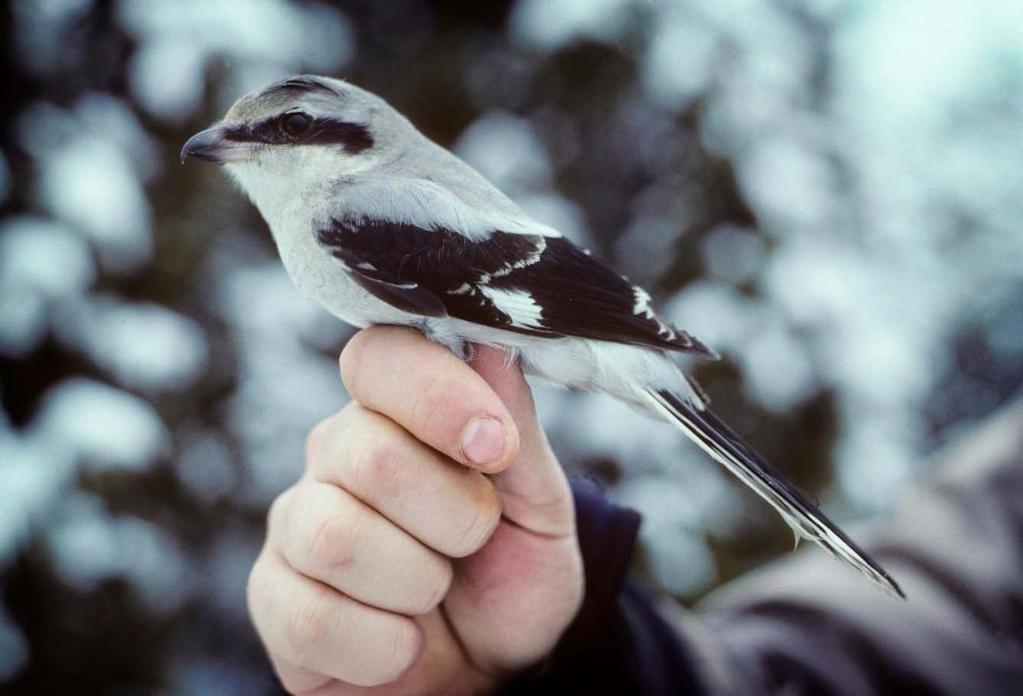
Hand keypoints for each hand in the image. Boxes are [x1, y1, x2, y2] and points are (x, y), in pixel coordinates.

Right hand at [247, 327, 583, 693]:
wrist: (494, 665)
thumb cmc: (511, 570)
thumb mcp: (539, 503)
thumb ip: (516, 426)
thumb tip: (492, 343)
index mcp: (394, 414)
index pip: (379, 358)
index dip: (438, 396)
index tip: (494, 449)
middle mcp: (333, 458)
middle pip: (370, 456)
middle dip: (453, 514)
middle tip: (475, 540)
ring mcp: (295, 527)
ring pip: (336, 539)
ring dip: (416, 582)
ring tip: (435, 591)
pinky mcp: (273, 601)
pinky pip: (313, 619)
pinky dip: (383, 645)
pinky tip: (403, 641)